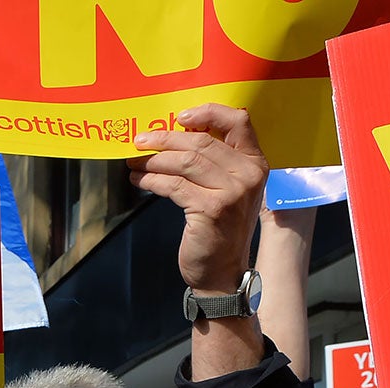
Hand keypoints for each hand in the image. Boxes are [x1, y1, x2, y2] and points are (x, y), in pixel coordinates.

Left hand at [130, 103, 268, 293]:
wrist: (222, 272)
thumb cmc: (220, 230)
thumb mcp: (228, 191)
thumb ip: (215, 164)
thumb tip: (174, 137)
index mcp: (255, 163)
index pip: (239, 122)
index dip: (208, 112)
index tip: (180, 116)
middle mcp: (248, 174)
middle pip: (201, 141)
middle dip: (164, 138)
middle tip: (139, 140)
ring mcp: (232, 192)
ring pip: (185, 162)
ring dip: (153, 160)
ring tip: (134, 162)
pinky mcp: (211, 209)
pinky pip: (174, 186)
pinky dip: (152, 180)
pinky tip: (139, 179)